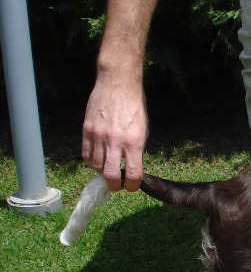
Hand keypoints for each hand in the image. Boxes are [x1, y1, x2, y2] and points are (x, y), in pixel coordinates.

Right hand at [81, 74, 147, 191]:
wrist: (117, 84)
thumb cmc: (134, 107)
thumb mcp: (143, 130)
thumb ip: (136, 150)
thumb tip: (130, 167)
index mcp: (134, 142)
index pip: (133, 174)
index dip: (132, 186)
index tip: (132, 186)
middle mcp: (115, 141)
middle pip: (109, 175)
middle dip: (114, 185)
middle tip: (118, 185)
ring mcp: (98, 136)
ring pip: (96, 166)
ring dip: (102, 172)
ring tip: (108, 168)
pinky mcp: (87, 130)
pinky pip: (86, 154)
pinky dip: (91, 161)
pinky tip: (98, 159)